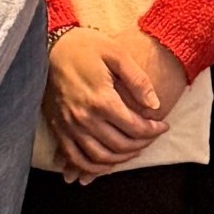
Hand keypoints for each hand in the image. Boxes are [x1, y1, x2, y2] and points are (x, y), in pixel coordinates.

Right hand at [45, 24, 174, 178]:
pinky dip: (92, 167)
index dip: (153, 131)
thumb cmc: (86, 47)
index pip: (134, 127)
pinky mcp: (58, 129)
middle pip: (119, 145)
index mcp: (101, 99)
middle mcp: (84, 118)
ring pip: (99, 157)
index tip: (163, 126)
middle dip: (141, 144)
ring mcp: (69, 126)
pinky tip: (107, 163)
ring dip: (121, 159)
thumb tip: (155, 105)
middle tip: (152, 137)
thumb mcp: (117, 54)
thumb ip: (138, 80)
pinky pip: (75, 158)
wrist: (50, 47)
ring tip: (135, 149)